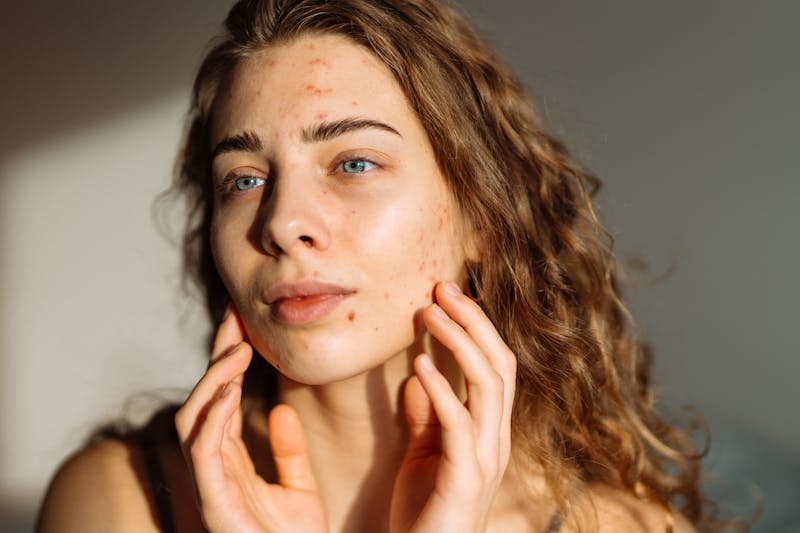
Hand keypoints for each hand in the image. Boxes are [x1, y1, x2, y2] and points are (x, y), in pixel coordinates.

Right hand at [174, 308, 327, 532]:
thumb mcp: (299, 489)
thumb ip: (289, 452)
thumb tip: (282, 409)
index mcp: (231, 463)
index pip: (223, 401)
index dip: (228, 360)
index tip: (242, 323)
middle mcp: (214, 469)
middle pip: (204, 400)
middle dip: (216, 358)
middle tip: (235, 320)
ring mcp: (210, 485)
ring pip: (194, 420)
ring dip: (213, 381)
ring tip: (239, 351)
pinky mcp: (214, 502)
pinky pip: (204, 452)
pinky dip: (213, 417)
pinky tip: (230, 390)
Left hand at [390, 282, 516, 532]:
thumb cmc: (425, 513)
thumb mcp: (423, 455)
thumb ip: (427, 416)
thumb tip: (419, 376)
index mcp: (489, 432)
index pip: (495, 367)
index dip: (476, 327)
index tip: (446, 295)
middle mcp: (496, 441)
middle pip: (500, 365)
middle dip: (474, 322)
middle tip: (442, 287)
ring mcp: (485, 460)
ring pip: (489, 386)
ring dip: (460, 343)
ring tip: (431, 313)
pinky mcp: (465, 479)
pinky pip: (459, 425)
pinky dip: (442, 389)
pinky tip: (420, 364)